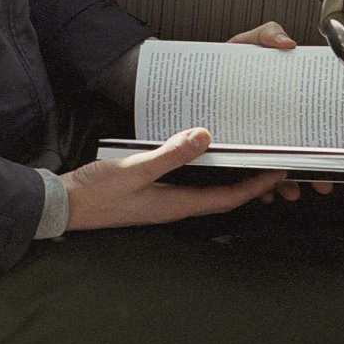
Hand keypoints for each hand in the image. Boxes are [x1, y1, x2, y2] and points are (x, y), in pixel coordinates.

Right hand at [61, 129, 286, 229]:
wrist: (65, 204)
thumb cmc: (97, 192)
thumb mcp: (136, 168)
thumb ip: (171, 153)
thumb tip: (205, 137)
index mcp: (176, 204)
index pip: (227, 198)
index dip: (255, 186)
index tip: (277, 171)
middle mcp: (173, 206)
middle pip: (221, 196)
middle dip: (248, 182)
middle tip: (267, 162)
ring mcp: (161, 201)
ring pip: (204, 190)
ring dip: (225, 177)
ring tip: (242, 157)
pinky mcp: (149, 194)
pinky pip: (185, 184)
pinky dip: (200, 171)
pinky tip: (196, 155)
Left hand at [227, 20, 332, 200]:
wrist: (188, 77)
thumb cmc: (222, 63)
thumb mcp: (244, 45)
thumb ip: (265, 35)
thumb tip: (287, 43)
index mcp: (279, 100)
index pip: (308, 121)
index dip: (324, 140)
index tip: (330, 156)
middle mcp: (270, 122)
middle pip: (298, 149)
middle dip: (313, 169)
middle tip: (319, 181)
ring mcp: (252, 138)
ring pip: (277, 166)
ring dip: (288, 182)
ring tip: (290, 190)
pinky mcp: (233, 150)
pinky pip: (250, 173)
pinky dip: (259, 186)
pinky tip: (264, 191)